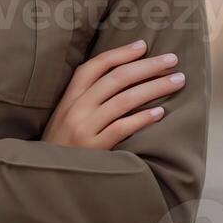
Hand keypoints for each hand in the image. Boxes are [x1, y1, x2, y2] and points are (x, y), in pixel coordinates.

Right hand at [41, 40, 184, 149]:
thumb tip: (123, 76)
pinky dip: (142, 118)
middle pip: (116, 79)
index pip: (95, 66)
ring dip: (154, 87)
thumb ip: (86, 97)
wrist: (46, 178)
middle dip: (147, 66)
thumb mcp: (66, 116)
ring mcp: (84, 129)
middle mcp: (76, 109)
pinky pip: (122, 128)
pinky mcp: (94, 150)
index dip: (121, 53)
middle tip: (172, 59)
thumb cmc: (63, 145)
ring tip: (176, 81)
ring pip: (123, 100)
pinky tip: (160, 113)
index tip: (143, 45)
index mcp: (69, 97)